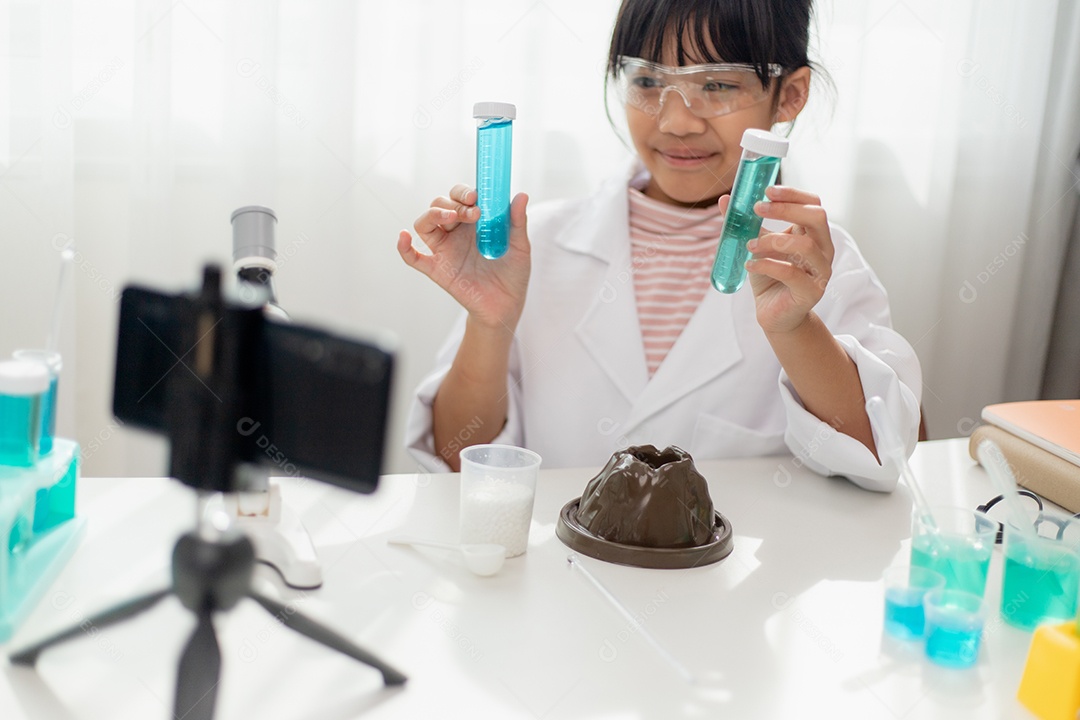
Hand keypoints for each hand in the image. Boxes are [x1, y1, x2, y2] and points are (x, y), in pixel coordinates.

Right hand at [397, 184, 530, 331]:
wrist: (507, 305)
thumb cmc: (513, 273)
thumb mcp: (520, 246)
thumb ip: (517, 222)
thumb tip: (521, 196)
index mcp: (473, 222)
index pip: (458, 196)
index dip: (463, 192)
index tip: (476, 197)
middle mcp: (455, 232)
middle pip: (439, 205)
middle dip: (454, 204)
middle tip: (474, 213)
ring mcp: (445, 250)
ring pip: (424, 223)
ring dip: (434, 214)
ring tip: (452, 218)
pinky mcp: (438, 270)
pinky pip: (413, 258)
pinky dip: (404, 247)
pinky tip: (403, 236)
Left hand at [720, 185, 834, 333]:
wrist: (774, 314)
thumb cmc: (769, 277)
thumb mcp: (755, 246)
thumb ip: (744, 224)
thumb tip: (724, 200)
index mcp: (813, 234)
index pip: (812, 203)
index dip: (791, 194)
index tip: (766, 191)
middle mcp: (823, 249)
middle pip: (817, 216)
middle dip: (786, 209)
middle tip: (758, 209)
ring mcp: (820, 271)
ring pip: (805, 246)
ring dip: (772, 240)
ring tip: (749, 245)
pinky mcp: (811, 292)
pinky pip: (791, 273)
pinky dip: (766, 265)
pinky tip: (749, 265)